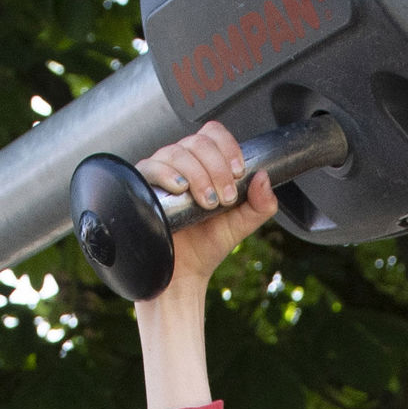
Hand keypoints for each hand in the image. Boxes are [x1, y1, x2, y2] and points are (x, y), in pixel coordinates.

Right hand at [135, 122, 276, 301]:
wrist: (184, 274)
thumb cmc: (206, 246)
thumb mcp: (241, 224)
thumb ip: (260, 205)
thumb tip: (264, 178)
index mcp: (204, 164)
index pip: (213, 134)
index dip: (228, 147)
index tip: (238, 172)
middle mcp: (181, 163)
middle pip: (197, 142)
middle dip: (217, 168)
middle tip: (225, 197)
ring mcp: (160, 172)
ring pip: (176, 152)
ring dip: (198, 174)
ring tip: (207, 202)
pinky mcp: (143, 186)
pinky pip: (151, 166)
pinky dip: (169, 174)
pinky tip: (182, 190)